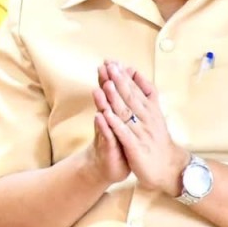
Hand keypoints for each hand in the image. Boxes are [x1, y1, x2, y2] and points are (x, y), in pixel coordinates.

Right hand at [88, 68, 130, 185]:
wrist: (110, 166)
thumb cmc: (119, 141)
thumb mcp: (124, 121)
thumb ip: (125, 104)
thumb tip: (128, 84)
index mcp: (115, 112)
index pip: (113, 92)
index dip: (113, 77)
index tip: (113, 61)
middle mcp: (107, 119)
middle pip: (105, 99)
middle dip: (105, 83)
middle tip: (103, 67)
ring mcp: (105, 131)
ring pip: (103, 114)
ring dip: (101, 101)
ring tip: (99, 88)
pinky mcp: (106, 146)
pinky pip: (105, 134)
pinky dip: (102, 125)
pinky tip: (99, 116)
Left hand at [95, 61, 187, 194]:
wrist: (169, 167)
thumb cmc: (158, 139)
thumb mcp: (155, 113)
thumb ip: (145, 93)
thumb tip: (135, 73)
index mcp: (150, 110)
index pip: (136, 89)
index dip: (124, 76)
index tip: (113, 61)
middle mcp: (147, 119)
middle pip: (131, 97)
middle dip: (119, 81)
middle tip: (109, 65)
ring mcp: (141, 133)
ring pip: (127, 113)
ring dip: (116, 98)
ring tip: (107, 83)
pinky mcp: (136, 147)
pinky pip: (124, 133)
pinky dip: (115, 123)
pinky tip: (105, 114)